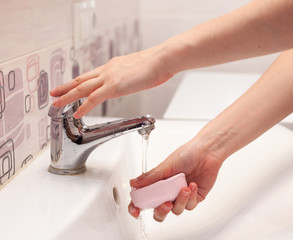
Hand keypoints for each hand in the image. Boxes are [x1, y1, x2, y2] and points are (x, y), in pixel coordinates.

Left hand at [50, 48, 172, 118]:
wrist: (162, 60)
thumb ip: (129, 77)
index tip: (70, 85)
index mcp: (113, 67)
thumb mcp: (138, 70)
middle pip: (81, 80)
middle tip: (53, 92)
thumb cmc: (156, 65)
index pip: (91, 75)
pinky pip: (94, 98)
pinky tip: (76, 113)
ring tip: (56, 102)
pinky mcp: (114, 86)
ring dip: (67, 96)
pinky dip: (83, 106)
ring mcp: (109, 77)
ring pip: (82, 88)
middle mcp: (107, 70)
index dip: (78, 81)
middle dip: (66, 87)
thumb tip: (129, 82)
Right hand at [128, 138, 222, 221]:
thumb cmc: (187, 154)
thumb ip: (150, 177)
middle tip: (165, 204)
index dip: (138, 207)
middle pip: (160, 211)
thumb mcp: (166, 166)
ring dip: (180, 201)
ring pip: (176, 210)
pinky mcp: (194, 198)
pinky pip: (190, 205)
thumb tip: (133, 183)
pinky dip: (191, 196)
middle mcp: (169, 192)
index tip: (136, 211)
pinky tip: (192, 185)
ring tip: (184, 188)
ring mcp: (181, 196)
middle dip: (161, 211)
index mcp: (159, 183)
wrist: (207, 152)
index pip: (145, 199)